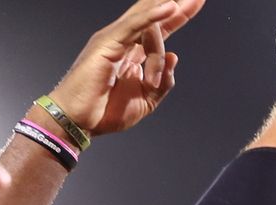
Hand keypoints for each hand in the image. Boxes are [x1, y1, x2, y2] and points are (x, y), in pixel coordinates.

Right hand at [48, 0, 204, 138]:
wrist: (78, 121)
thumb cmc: (103, 111)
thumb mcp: (146, 100)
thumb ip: (163, 81)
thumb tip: (175, 58)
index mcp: (133, 53)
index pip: (160, 29)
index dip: (178, 15)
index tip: (196, 3)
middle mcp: (124, 42)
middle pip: (154, 15)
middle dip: (177, 3)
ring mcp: (115, 39)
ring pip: (147, 18)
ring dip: (170, 9)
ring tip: (191, 1)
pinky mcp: (108, 43)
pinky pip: (134, 26)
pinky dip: (152, 16)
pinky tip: (170, 8)